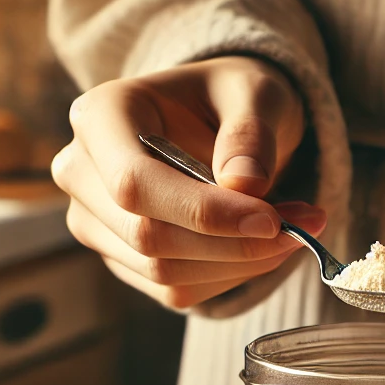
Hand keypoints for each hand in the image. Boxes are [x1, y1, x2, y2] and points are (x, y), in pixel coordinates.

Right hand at [51, 56, 325, 309]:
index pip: (135, 183)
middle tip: (302, 228)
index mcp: (99, 117)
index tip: (271, 221)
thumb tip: (244, 186)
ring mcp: (96, 225)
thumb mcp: (253, 93)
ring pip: (166, 274)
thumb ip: (251, 132)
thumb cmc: (231, 100)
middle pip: (149, 238)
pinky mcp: (125, 262)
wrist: (219, 124)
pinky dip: (231, 277)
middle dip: (233, 246)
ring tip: (293, 232)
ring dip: (240, 265)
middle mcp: (82, 174)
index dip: (204, 213)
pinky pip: (178, 291)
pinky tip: (261, 248)